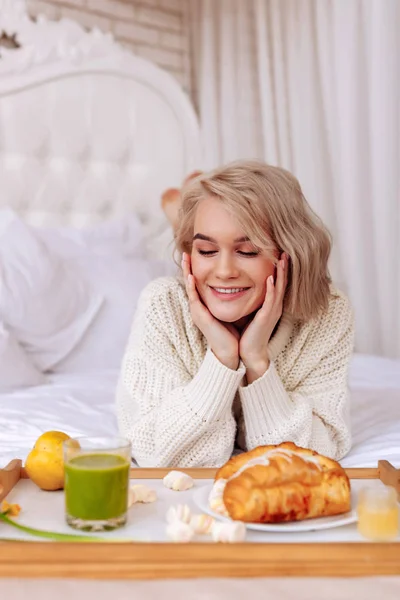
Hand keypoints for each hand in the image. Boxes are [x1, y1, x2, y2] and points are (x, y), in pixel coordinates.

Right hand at [182, 253, 239, 369]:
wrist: (231, 352)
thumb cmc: (234, 333)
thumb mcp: (231, 311)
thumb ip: (231, 299)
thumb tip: (240, 286)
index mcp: (206, 305)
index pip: (199, 283)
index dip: (196, 269)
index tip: (195, 255)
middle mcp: (199, 307)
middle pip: (191, 283)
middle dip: (187, 268)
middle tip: (186, 252)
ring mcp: (198, 312)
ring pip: (189, 288)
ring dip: (186, 272)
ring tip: (185, 259)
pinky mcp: (200, 317)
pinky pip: (194, 299)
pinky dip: (192, 287)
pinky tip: (190, 276)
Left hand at [239, 253, 288, 382]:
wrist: (249, 353)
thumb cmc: (248, 334)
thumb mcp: (252, 313)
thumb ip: (252, 301)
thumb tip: (243, 288)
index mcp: (271, 306)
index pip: (277, 283)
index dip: (280, 270)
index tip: (279, 254)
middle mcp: (274, 307)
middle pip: (281, 283)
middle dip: (283, 267)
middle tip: (285, 251)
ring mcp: (272, 312)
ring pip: (278, 289)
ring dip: (280, 274)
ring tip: (282, 259)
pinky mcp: (266, 318)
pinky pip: (270, 301)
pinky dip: (270, 289)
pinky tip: (269, 278)